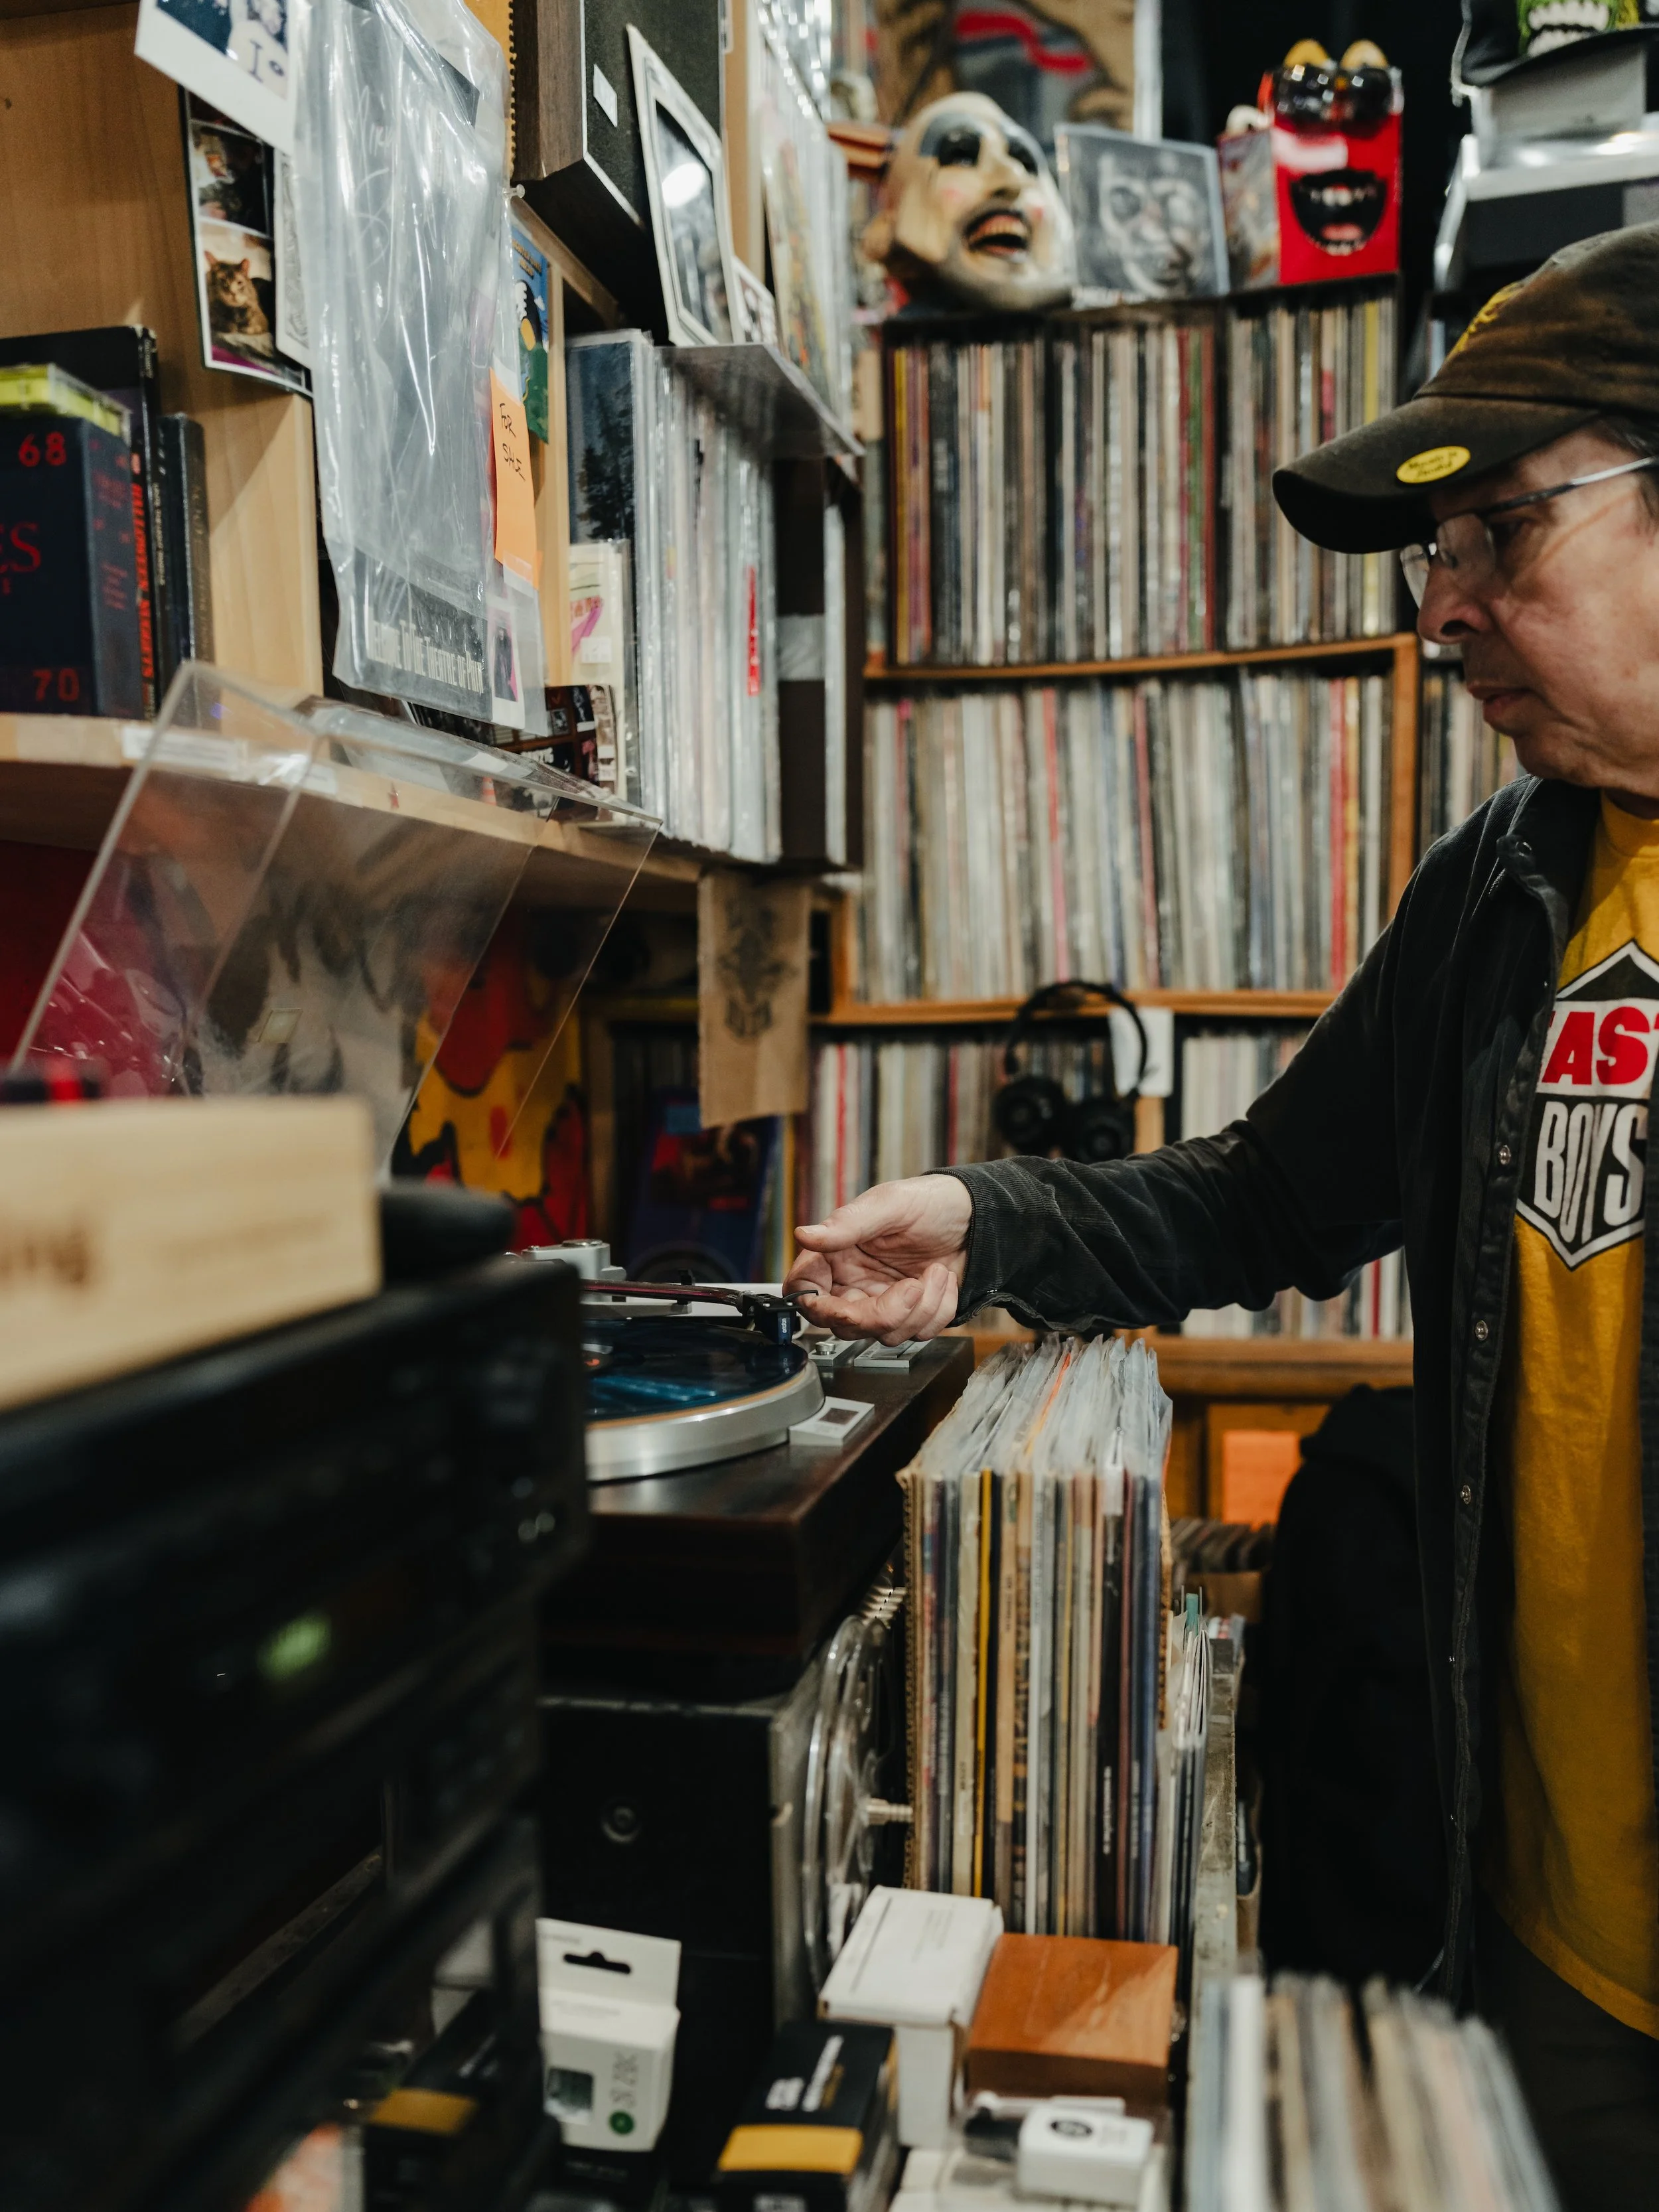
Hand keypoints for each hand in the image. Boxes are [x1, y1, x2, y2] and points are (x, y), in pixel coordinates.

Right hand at [786, 1175, 972, 1342]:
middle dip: (885, 1313)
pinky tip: (943, 1281)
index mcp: (837, 1253)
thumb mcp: (890, 1204)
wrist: (976, 1216)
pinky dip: (939, 1310)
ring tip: (937, 1272)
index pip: (804, 1290)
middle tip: (912, 1285)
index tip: (846, 1307)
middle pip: (845, 1323)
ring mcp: (882, 1300)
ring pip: (885, 1334)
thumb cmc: (931, 1201)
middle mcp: (854, 1281)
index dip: (817, 1306)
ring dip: (920, 1307)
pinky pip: (917, 1333)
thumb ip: (847, 1223)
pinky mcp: (911, 1314)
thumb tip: (805, 1235)